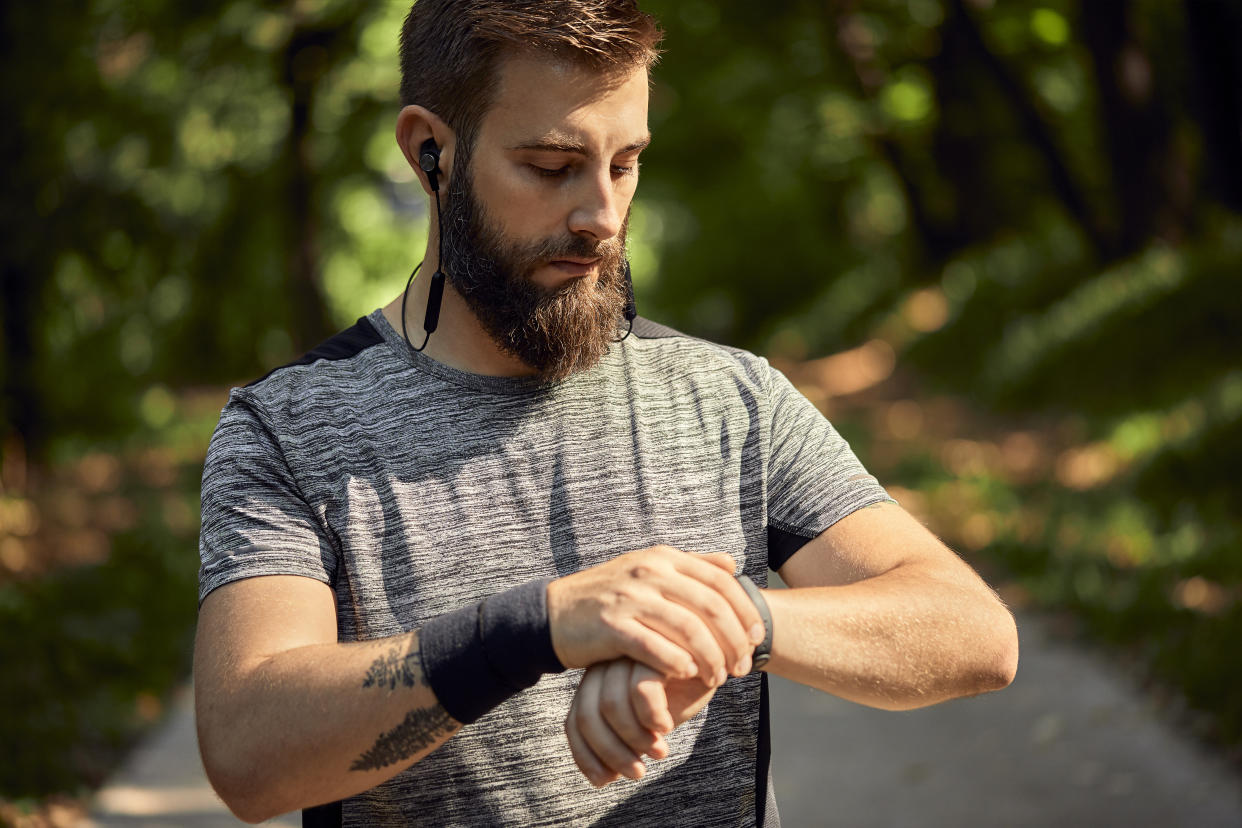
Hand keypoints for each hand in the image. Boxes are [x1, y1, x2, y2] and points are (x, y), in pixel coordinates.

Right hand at [546, 545, 764, 683]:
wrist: (554, 613)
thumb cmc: (610, 597)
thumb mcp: (649, 570)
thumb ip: (691, 566)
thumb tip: (731, 564)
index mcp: (664, 558)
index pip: (720, 583)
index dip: (744, 612)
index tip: (755, 640)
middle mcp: (650, 572)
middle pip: (710, 607)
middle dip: (733, 641)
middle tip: (741, 668)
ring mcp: (630, 597)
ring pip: (688, 629)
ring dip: (710, 658)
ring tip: (718, 679)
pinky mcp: (612, 625)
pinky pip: (654, 646)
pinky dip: (677, 662)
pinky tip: (688, 676)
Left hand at [565, 659, 717, 786]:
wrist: (716, 660)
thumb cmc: (680, 691)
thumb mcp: (647, 720)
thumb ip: (622, 739)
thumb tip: (602, 778)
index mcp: (597, 680)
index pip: (575, 721)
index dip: (585, 755)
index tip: (605, 781)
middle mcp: (606, 663)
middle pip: (588, 715)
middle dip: (611, 753)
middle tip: (637, 772)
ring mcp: (628, 653)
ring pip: (611, 705)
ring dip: (635, 739)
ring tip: (659, 752)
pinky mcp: (654, 647)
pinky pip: (641, 688)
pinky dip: (652, 716)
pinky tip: (666, 726)